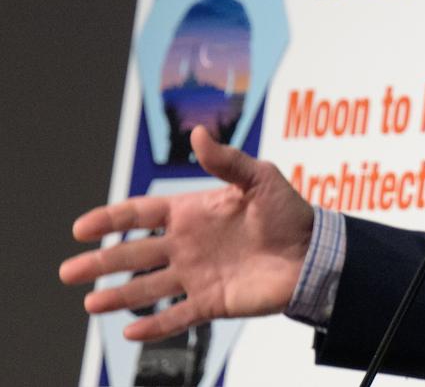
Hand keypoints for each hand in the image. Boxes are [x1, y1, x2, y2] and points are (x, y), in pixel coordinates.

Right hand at [59, 125, 313, 340]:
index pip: (142, 214)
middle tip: (67, 271)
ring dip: (119, 296)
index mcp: (193, 213)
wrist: (315, 251)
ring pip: (149, 288)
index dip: (111, 220)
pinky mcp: (214, 302)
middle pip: (134, 253)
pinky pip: (179, 317)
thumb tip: (197, 133)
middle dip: (100, 262)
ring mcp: (198, 275)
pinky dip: (155, 326)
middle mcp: (188, 245)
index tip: (80, 228)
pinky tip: (130, 332)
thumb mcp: (259, 178)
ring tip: (89, 302)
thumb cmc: (288, 211)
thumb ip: (226, 160)